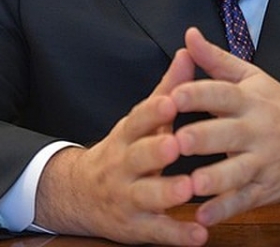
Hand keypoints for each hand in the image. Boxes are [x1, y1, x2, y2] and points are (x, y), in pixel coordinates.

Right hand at [34, 48, 208, 244]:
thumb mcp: (141, 119)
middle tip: (176, 145)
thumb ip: (168, 89)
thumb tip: (189, 51)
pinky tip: (199, 235)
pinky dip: (177, 235)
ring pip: (145, 195)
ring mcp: (126, 197)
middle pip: (137, 157)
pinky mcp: (133, 227)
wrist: (80, 194)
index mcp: (128, 134)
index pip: (138, 119)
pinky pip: (156, 232)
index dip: (153, 111)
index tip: (172, 101)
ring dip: (166, 193)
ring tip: (188, 190)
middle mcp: (123, 165)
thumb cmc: (126, 149)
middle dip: (155, 151)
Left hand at [172, 27, 279, 226]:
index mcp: (249, 99)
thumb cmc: (278, 105)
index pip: (222, 93)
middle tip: (176, 141)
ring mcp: (262, 161)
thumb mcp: (251, 77)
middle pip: (226, 133)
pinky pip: (243, 201)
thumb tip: (189, 35)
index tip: (173, 95)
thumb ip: (216, 59)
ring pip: (236, 171)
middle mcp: (256, 130)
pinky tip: (203, 217)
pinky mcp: (265, 189)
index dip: (198, 94)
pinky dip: (224, 210)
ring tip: (191, 184)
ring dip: (213, 179)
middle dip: (202, 138)